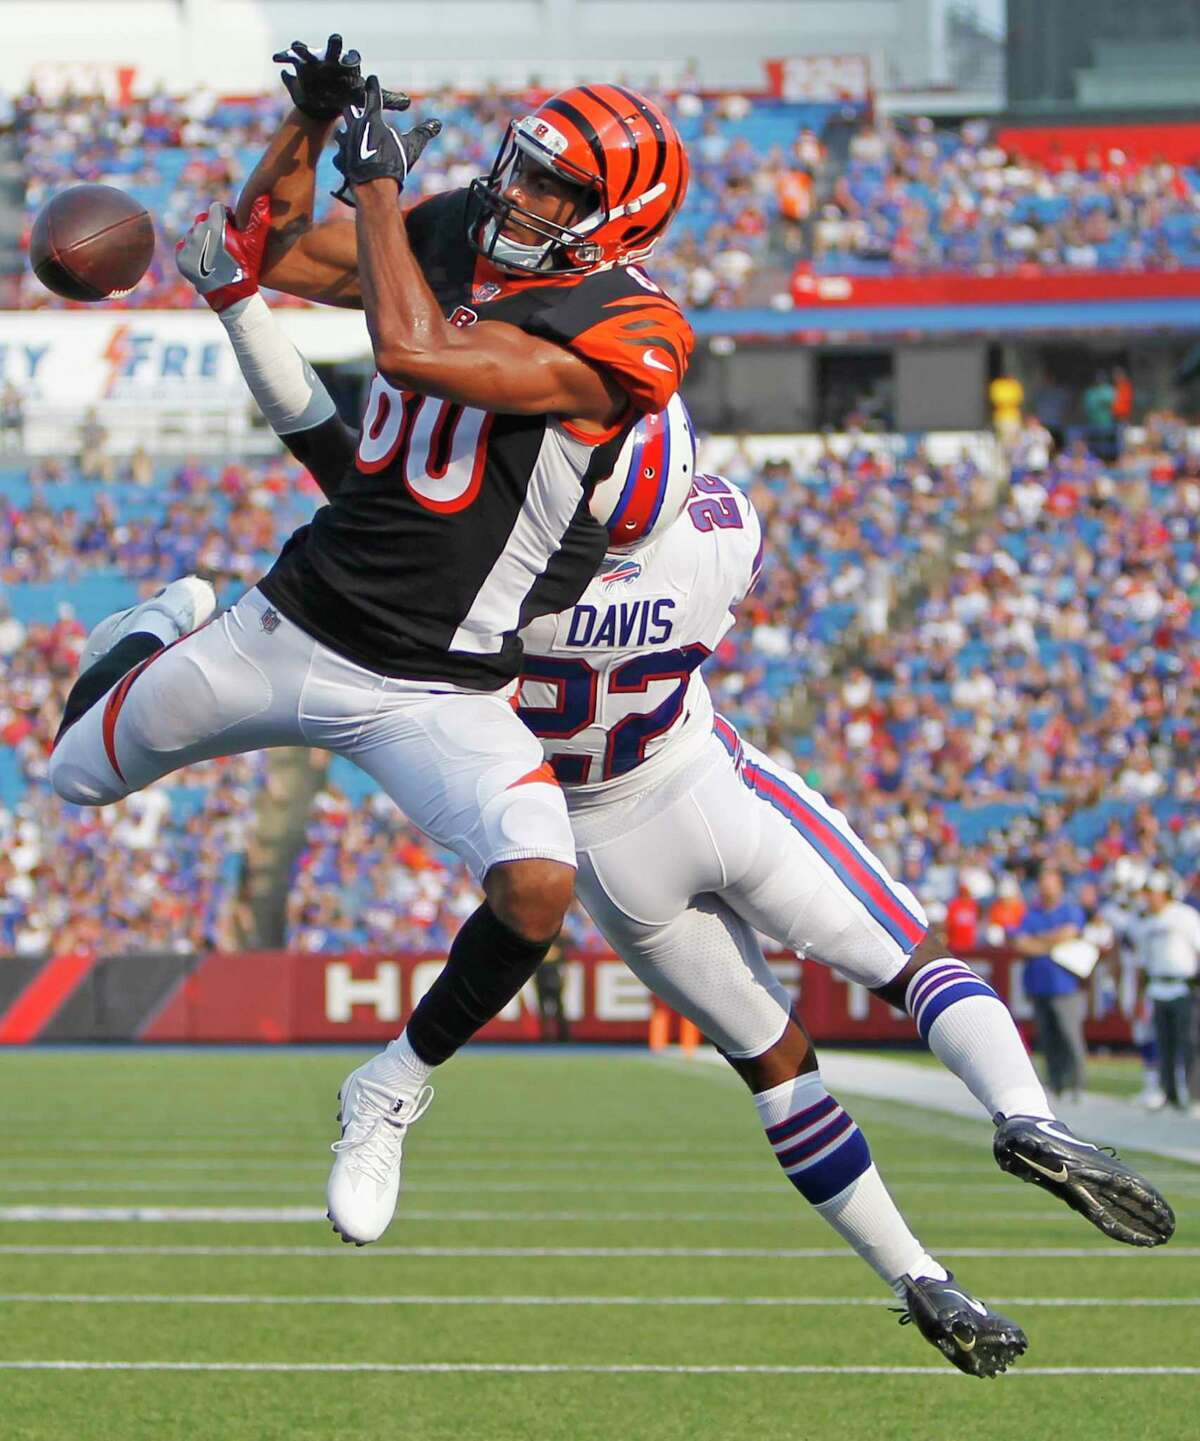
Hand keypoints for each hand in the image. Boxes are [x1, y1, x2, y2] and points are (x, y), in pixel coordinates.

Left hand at [175, 196, 270, 311]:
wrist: (233, 296)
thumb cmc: (246, 268)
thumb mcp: (255, 243)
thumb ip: (259, 218)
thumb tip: (264, 196)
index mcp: (215, 224)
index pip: (216, 208)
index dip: (226, 219)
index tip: (233, 232)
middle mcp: (198, 232)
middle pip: (204, 220)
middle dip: (213, 229)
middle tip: (225, 247)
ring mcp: (188, 245)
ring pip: (194, 233)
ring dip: (203, 240)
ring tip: (215, 257)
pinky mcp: (181, 258)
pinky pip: (185, 247)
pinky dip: (193, 252)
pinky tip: (205, 262)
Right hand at [273, 34, 409, 120]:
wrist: (327, 102)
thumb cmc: (348, 95)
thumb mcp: (365, 98)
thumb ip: (386, 99)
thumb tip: (409, 103)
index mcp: (346, 65)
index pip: (351, 59)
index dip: (352, 58)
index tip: (353, 60)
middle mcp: (331, 59)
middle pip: (333, 48)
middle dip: (334, 44)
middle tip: (336, 40)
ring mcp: (314, 62)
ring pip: (308, 52)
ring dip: (303, 48)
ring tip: (298, 47)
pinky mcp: (299, 67)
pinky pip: (288, 60)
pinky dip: (282, 58)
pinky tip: (277, 60)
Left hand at [331, 76, 440, 205]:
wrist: (374, 187)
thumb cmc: (393, 164)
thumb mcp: (411, 147)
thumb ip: (422, 133)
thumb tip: (437, 124)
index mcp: (372, 119)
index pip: (372, 96)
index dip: (373, 86)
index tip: (372, 79)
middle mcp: (355, 127)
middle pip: (349, 109)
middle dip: (353, 108)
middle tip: (355, 108)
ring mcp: (345, 144)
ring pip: (341, 133)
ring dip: (346, 134)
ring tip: (350, 136)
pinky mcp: (340, 161)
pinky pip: (340, 156)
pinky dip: (344, 157)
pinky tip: (347, 160)